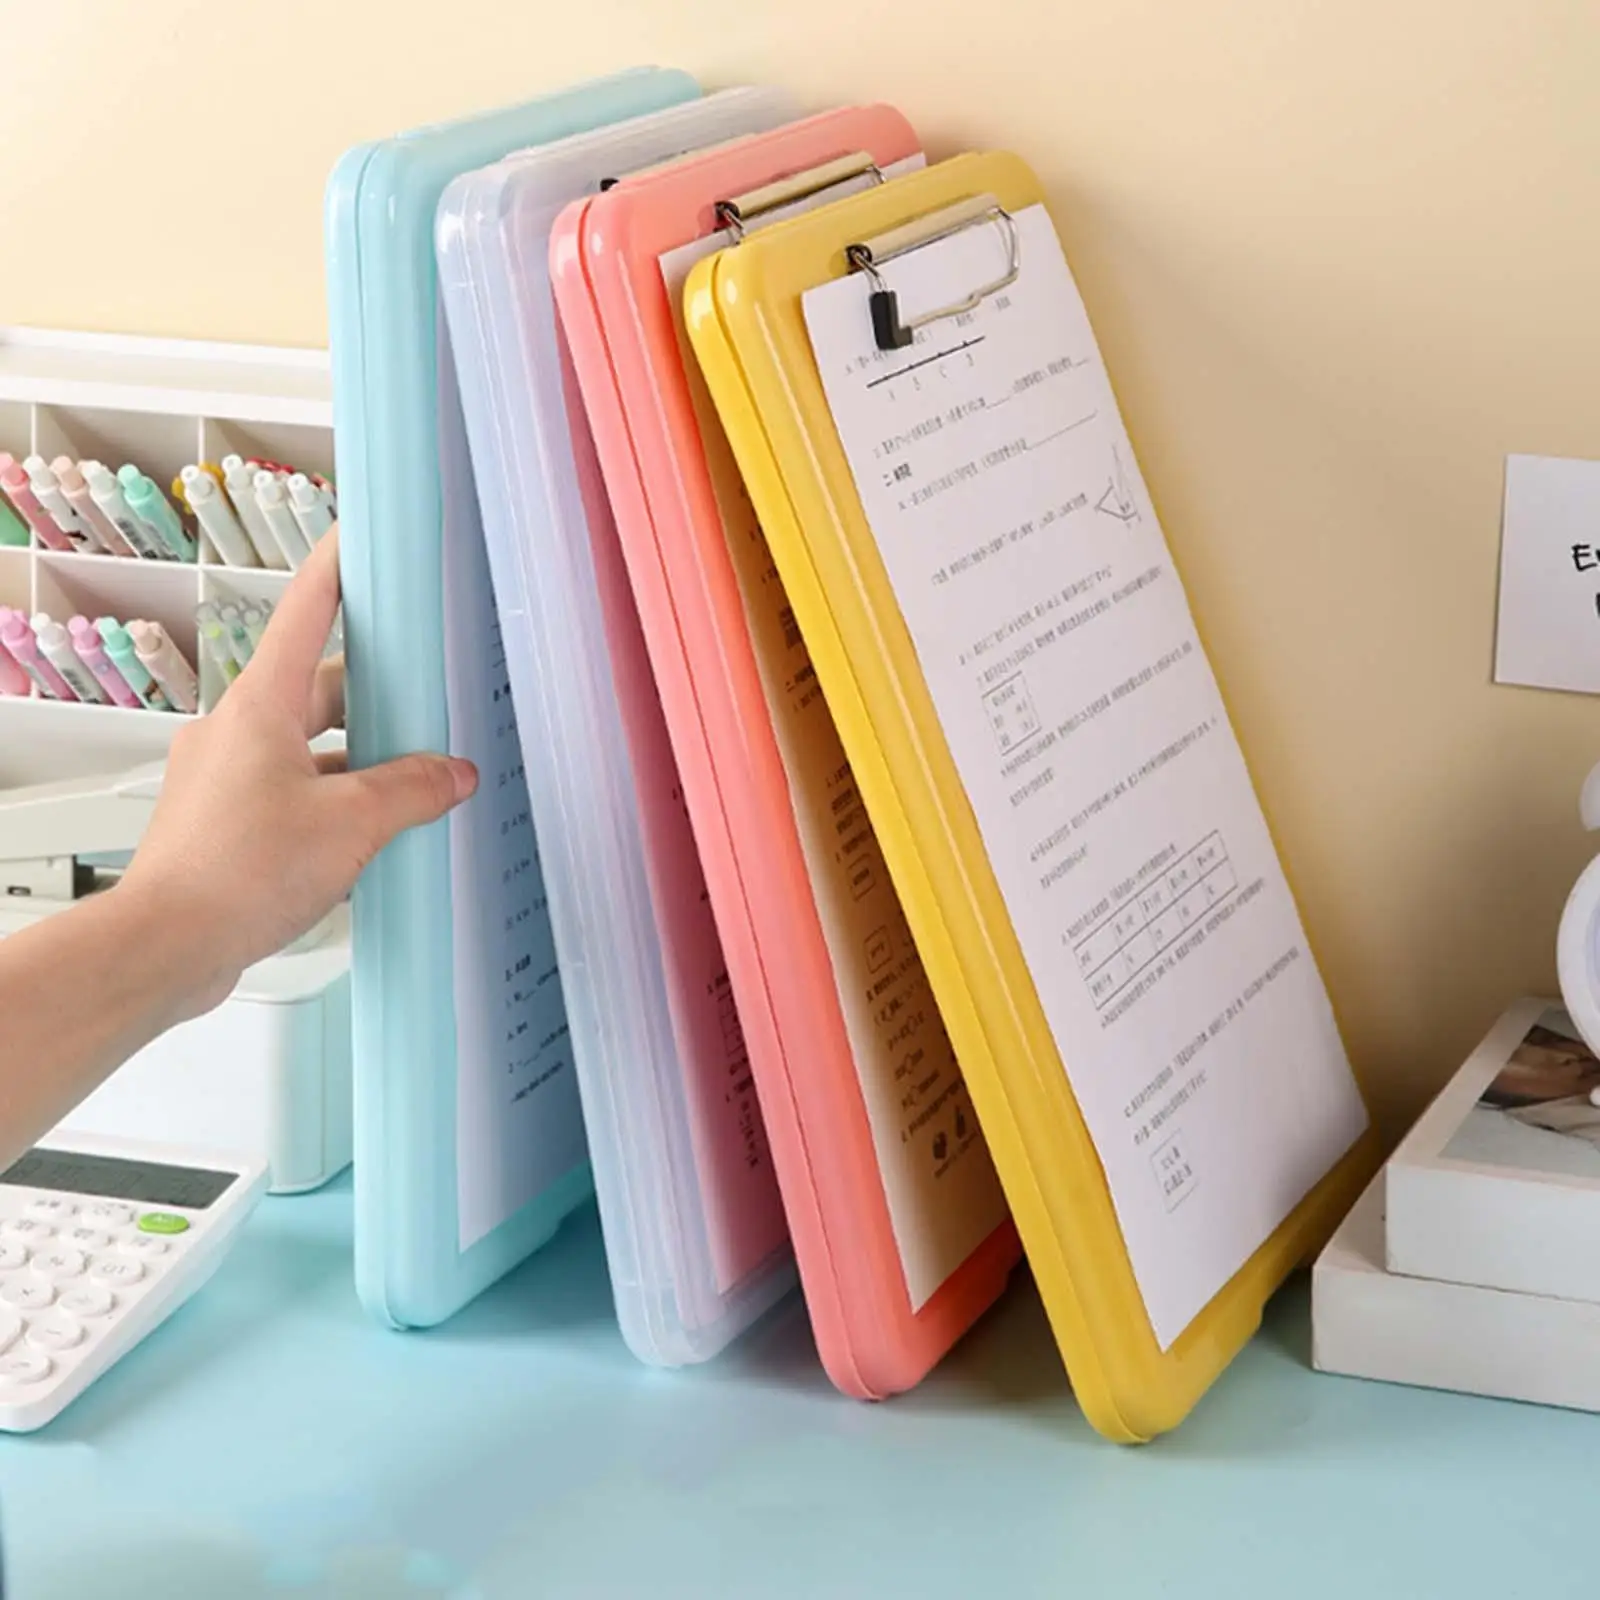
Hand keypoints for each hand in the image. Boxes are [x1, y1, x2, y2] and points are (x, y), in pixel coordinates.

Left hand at [119, 526, 475, 1016]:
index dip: (336, 570)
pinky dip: (333, 804)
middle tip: (429, 699)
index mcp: (261, 706)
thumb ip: (412, 790)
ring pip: (307, 748)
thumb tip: (452, 774)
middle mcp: (236, 732)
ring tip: (415, 787)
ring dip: (359, 762)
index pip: (305, 613)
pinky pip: (292, 793)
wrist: (166, 946)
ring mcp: (225, 778)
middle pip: (318, 689)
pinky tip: (371, 838)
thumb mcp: (352, 823)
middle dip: (376, 698)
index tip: (359, 539)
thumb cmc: (235, 873)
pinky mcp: (225, 824)